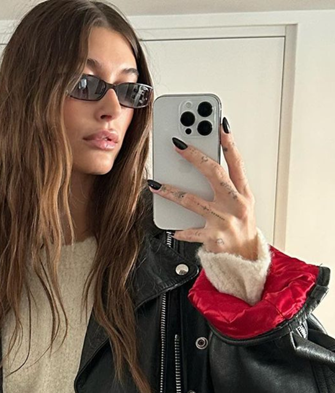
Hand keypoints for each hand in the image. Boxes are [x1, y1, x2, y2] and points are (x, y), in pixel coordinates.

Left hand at [148, 117, 258, 260]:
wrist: (245, 259)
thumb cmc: (240, 228)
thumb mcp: (240, 203)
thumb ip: (226, 185)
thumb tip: (203, 163)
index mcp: (243, 193)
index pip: (236, 162)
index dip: (228, 143)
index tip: (220, 125)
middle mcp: (236, 204)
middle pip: (214, 174)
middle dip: (195, 157)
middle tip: (177, 144)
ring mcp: (225, 221)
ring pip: (193, 201)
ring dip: (172, 192)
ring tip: (156, 184)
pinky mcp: (214, 238)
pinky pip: (192, 232)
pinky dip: (181, 230)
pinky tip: (173, 228)